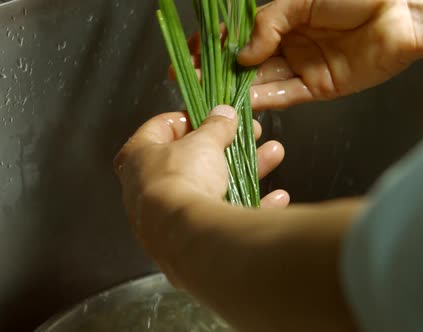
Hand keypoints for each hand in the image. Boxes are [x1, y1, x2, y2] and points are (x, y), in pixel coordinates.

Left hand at [114, 106, 288, 280]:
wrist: (188, 236)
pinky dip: (251, 206)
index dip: (189, 117)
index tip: (213, 113)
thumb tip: (223, 112)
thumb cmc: (183, 178)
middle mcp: (149, 189)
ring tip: (273, 154)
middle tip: (250, 132)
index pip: (159, 128)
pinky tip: (277, 198)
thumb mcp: (204, 142)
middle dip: (227, 145)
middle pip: (193, 159)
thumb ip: (215, 126)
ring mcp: (172, 217)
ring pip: (214, 187)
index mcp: (139, 158)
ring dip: (247, 170)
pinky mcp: (195, 239)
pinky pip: (225, 217)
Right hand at [182, 0, 422, 110]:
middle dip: (220, 70)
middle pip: (249, 62)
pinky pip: (287, 95)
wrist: (404, 12)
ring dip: (238, 88)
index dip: (216, 43)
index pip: (242, 34)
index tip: (189, 52)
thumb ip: (270, 22)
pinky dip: (266, 98)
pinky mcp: (320, 88)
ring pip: (264, 81)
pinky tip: (245, 100)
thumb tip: (242, 51)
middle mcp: (291, 45)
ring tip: (212, 93)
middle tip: (192, 79)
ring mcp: (304, 68)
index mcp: (285, 19)